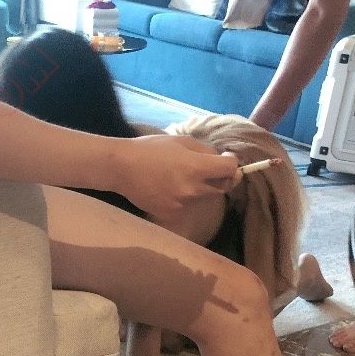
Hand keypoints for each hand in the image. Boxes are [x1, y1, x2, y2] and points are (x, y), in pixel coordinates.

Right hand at [116, 135, 238, 220]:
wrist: (121, 168)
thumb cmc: (150, 149)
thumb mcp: (181, 141)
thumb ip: (206, 151)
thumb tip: (223, 159)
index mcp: (196, 167)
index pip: (230, 169)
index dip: (232, 163)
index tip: (227, 159)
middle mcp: (193, 189)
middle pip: (222, 187)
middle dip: (220, 178)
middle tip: (209, 169)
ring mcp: (182, 204)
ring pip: (205, 198)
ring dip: (202, 188)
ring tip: (184, 177)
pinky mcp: (172, 214)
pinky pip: (188, 206)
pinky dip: (186, 198)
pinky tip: (171, 188)